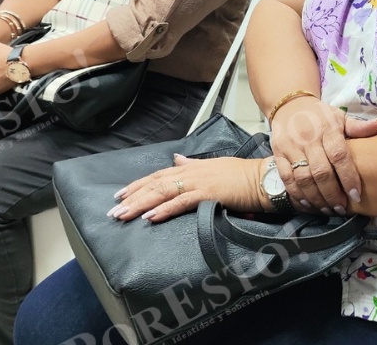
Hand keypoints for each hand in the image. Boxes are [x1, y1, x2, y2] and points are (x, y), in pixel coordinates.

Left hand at [110, 155, 266, 222]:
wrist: (263, 180)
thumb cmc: (242, 176)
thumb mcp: (214, 166)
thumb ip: (193, 164)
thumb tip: (177, 158)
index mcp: (192, 167)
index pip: (158, 175)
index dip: (138, 185)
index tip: (121, 195)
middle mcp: (191, 172)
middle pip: (155, 184)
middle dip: (132, 197)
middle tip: (113, 210)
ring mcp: (199, 182)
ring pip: (163, 192)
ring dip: (141, 204)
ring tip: (124, 215)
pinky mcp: (208, 194)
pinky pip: (181, 202)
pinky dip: (164, 209)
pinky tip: (150, 217)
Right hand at [270, 98, 376, 215]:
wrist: (289, 105)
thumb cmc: (320, 116)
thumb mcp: (339, 117)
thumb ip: (358, 126)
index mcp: (327, 128)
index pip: (339, 156)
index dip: (348, 177)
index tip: (356, 195)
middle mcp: (308, 138)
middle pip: (320, 172)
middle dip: (332, 194)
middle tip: (341, 208)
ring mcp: (291, 147)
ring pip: (303, 179)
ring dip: (316, 198)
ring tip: (328, 209)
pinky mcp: (278, 154)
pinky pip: (286, 178)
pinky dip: (297, 194)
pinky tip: (308, 203)